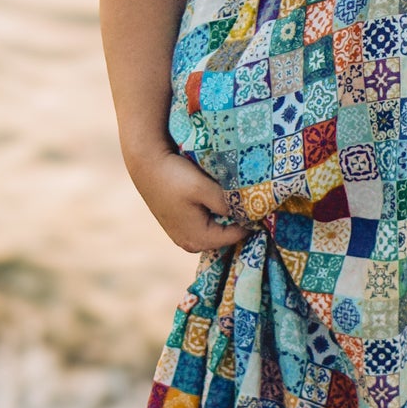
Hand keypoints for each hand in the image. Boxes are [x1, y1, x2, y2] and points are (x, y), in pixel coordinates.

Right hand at [126, 147, 248, 252]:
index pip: (238, 235)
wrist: (146, 164)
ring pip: (217, 229)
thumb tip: (250, 214)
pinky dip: (214, 213)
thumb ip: (227, 204)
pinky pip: (206, 224)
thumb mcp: (204, 189)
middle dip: (238, 219)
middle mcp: (190, 244)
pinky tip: (217, 198)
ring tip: (234, 196)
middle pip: (227, 235)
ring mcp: (183, 237)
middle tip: (249, 198)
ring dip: (226, 216)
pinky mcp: (179, 226)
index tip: (260, 202)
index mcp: (199, 239)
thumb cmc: (175, 176)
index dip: (251, 219)